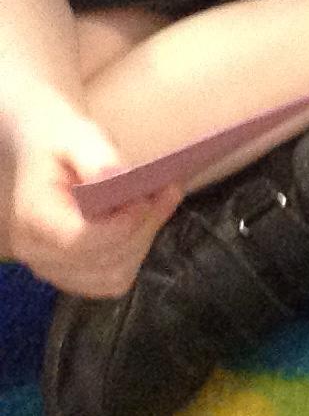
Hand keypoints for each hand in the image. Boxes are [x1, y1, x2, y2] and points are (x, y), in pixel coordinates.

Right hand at [4, 101, 179, 299]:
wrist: (48, 153)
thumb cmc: (64, 142)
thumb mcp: (78, 135)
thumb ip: (97, 157)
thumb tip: (116, 178)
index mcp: (33, 218)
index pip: (80, 239)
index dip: (123, 223)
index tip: (148, 195)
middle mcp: (37, 252)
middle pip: (104, 260)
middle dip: (143, 226)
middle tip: (167, 189)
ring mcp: (54, 269)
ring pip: (115, 275)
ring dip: (145, 238)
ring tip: (160, 199)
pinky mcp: (75, 275)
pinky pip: (115, 280)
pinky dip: (138, 250)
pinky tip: (146, 218)